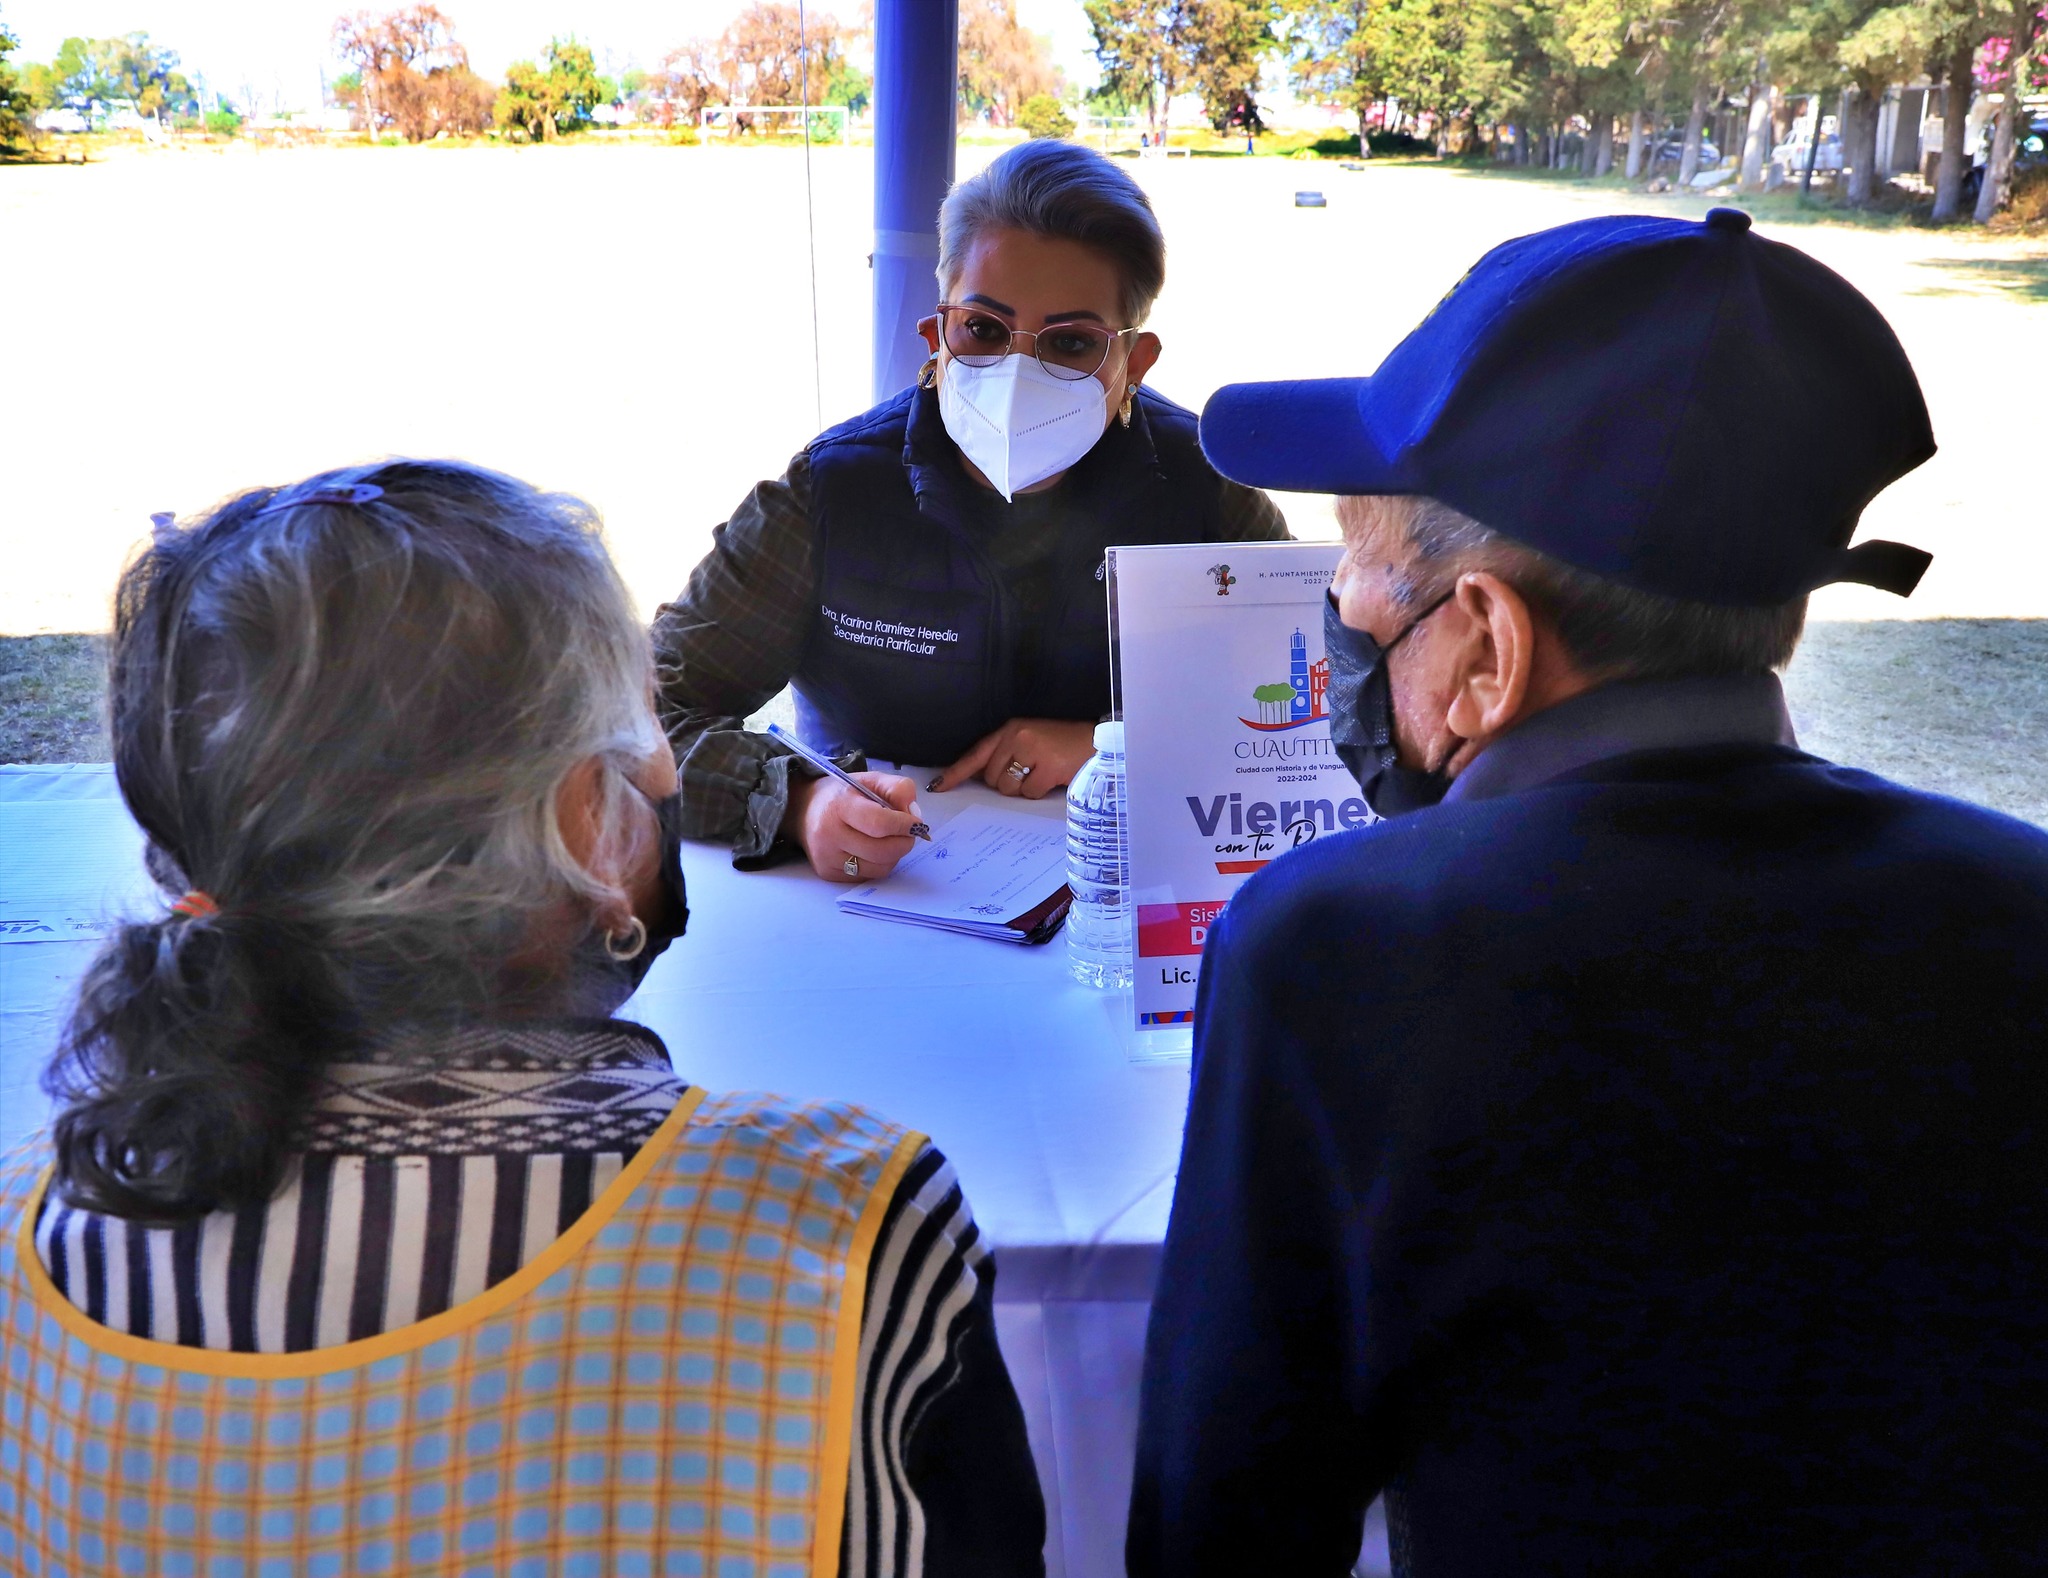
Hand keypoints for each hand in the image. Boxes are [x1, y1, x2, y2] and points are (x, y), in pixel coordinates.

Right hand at [786, 770, 924, 882]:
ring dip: (893, 855)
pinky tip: (873, 850)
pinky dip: (879, 865)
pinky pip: (868, 876)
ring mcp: (826, 858)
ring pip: (879, 868)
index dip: (903, 825)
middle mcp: (828, 835)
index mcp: (839, 806)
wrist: (804, 810)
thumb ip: (897, 789)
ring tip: (889, 839)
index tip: (915, 823)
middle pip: (881, 851)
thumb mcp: (870, 780)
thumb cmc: (842, 794)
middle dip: (903, 842)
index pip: (879, 823)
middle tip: (908, 833)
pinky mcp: (828, 874)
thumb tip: (914, 814)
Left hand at [931, 717, 1096, 799]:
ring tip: (1043, 773)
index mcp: (1010, 729)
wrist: (1097, 742)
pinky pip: (1029, 793)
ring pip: (1008, 788)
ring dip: (1024, 788)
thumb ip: (1006, 754)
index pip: (976, 753)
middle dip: (1008, 782)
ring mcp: (1032, 750)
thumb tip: (984, 778)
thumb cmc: (1063, 744)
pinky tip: (1053, 778)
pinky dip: (1040, 792)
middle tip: (1030, 772)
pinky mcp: (1047, 766)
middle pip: (992, 778)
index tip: (938, 786)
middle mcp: (1017, 736)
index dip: (956, 772)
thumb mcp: (1031, 740)